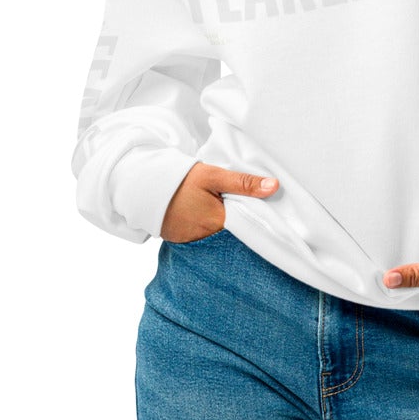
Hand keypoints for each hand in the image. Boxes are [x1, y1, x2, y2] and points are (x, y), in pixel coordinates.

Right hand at [160, 161, 277, 241]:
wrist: (144, 187)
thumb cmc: (179, 180)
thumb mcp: (213, 176)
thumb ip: (243, 183)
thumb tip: (274, 187)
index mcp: (219, 223)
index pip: (249, 226)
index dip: (259, 218)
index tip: (269, 211)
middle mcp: (209, 239)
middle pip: (236, 233)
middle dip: (244, 223)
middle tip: (249, 208)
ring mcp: (196, 243)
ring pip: (222, 237)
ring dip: (228, 228)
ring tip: (230, 212)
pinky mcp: (186, 243)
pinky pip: (207, 239)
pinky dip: (212, 231)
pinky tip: (211, 219)